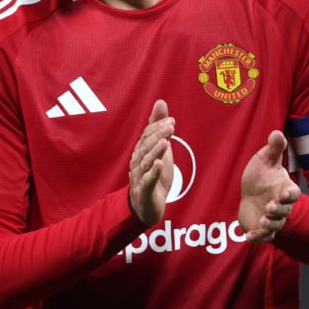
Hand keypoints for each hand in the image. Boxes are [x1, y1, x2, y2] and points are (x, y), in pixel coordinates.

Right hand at [128, 99, 174, 225]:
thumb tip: (160, 102)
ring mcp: (140, 178)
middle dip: (157, 136)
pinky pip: (147, 182)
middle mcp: (137, 163)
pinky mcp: (145, 192)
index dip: (157, 128)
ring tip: (165, 142)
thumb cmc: (154, 174)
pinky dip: (153, 173)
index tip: (171, 121)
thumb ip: (158, 126)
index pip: (146, 136)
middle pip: (145, 147)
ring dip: (155, 152)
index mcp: (140, 152)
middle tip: (170, 127)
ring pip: (146, 163)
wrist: (147, 207)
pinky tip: (159, 165)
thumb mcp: (159, 149)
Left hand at [238, 130, 300, 242]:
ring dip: (270, 224)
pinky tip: (249, 237)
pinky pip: (263, 236)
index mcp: (284, 188)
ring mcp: (272, 218)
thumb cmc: (262, 175)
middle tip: (270, 207)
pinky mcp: (261, 229)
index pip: (293, 193)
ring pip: (276, 225)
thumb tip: (276, 132)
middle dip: (279, 210)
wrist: (251, 193)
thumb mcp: (265, 159)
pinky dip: (258, 238)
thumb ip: (273, 149)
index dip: (290, 194)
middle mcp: (280, 205)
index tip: (284, 193)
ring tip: (262, 221)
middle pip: (285, 211)